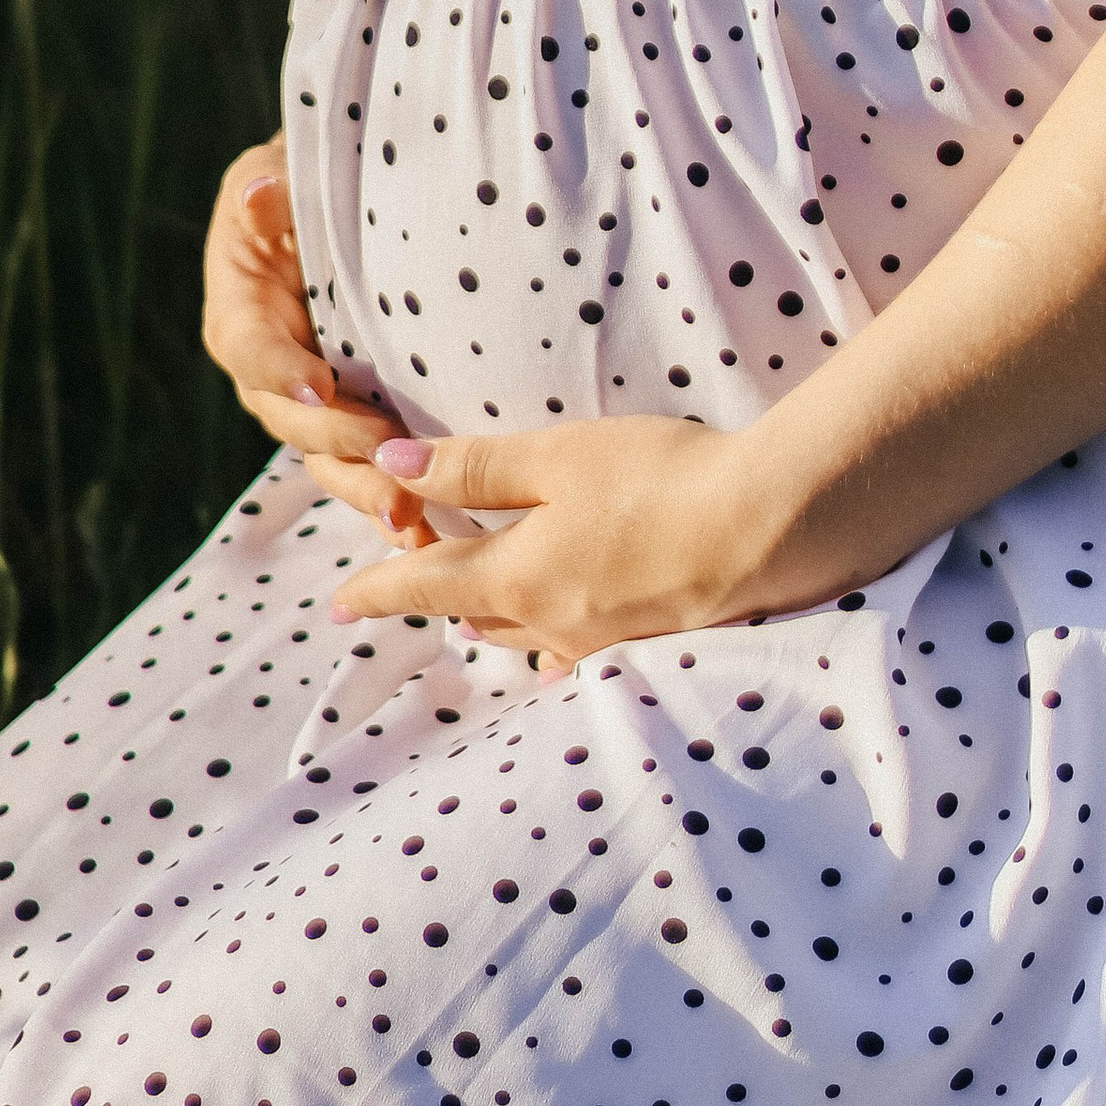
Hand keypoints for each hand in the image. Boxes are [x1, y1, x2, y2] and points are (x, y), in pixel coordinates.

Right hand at [199, 139, 435, 550]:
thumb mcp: (286, 174)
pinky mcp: (349, 422)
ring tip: (409, 517)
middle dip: (339, 447)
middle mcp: (267, 371)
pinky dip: (390, 499)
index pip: (250, 348)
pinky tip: (426, 535)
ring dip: (365, 490)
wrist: (342, 213)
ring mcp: (307, 404)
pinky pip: (362, 467)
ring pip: (327, 458)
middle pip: (292, 420)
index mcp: (241, 311)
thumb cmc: (309, 183)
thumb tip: (259, 195)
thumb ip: (273, 192)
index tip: (320, 387)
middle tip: (388, 467)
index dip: (281, 371)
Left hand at [324, 417, 787, 667]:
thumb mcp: (558, 457)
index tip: (336, 603)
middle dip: (438, 597)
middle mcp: (549, 622)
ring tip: (476, 604)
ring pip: (524, 634)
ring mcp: (603, 640)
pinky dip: (552, 638)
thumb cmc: (659, 478)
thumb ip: (474, 467)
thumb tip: (390, 469)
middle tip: (412, 578)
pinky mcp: (650, 640)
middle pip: (473, 614)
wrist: (768, 527)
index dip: (377, 589)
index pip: (424, 585)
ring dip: (493, 616)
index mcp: (516, 577)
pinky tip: (563, 638)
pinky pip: (576, 648)